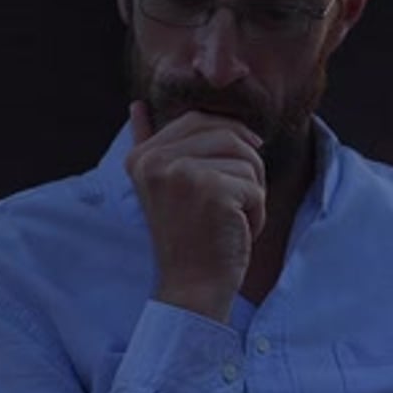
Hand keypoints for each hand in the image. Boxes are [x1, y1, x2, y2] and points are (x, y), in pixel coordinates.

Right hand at [126, 101, 265, 322]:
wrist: (192, 287)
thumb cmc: (187, 238)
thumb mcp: (161, 187)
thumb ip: (148, 144)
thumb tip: (135, 105)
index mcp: (142, 157)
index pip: (197, 119)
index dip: (228, 137)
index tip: (233, 170)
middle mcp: (156, 161)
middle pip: (227, 133)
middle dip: (245, 163)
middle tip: (237, 197)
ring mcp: (182, 173)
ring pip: (247, 159)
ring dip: (252, 191)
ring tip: (232, 218)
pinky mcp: (212, 190)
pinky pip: (256, 186)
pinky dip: (257, 213)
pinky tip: (237, 232)